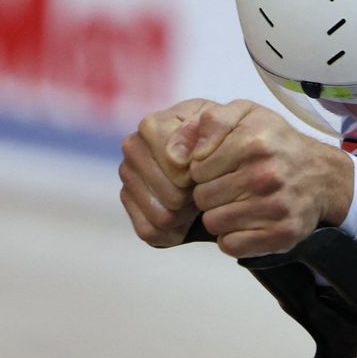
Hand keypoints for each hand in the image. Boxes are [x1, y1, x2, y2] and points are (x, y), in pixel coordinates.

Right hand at [119, 98, 218, 246]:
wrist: (218, 154)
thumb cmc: (223, 139)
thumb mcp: (228, 126)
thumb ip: (210, 130)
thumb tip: (178, 159)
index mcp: (152, 126)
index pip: (177, 166)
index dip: (201, 175)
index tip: (212, 169)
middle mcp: (133, 147)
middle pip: (172, 195)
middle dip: (197, 197)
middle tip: (208, 188)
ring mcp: (128, 176)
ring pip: (162, 217)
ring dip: (188, 215)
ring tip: (199, 199)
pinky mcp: (128, 202)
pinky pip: (151, 232)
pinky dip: (174, 230)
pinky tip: (187, 215)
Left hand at [186, 100, 354, 257]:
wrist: (322, 176)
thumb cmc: (276, 144)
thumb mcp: (246, 115)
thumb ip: (209, 121)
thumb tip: (176, 152)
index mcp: (253, 142)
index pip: (195, 169)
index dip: (203, 170)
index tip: (221, 167)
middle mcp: (266, 175)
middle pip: (202, 198)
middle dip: (211, 193)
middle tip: (231, 187)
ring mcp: (276, 208)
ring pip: (213, 223)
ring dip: (221, 216)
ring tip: (240, 204)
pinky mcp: (282, 235)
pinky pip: (231, 245)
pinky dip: (234, 237)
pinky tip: (248, 222)